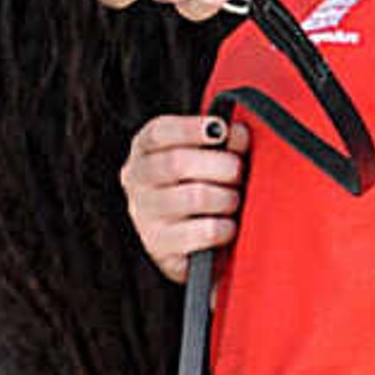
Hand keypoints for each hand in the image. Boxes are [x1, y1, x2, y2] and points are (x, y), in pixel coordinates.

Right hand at [120, 113, 242, 284]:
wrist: (183, 246)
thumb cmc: (195, 189)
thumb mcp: (202, 160)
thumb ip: (221, 141)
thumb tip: (238, 132)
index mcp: (144, 151)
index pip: (159, 132)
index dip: (191, 128)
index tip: (221, 128)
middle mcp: (137, 180)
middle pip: (177, 163)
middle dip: (220, 164)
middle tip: (238, 171)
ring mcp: (144, 215)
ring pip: (195, 197)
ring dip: (226, 197)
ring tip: (233, 200)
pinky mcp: (161, 246)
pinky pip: (205, 231)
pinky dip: (225, 227)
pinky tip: (228, 225)